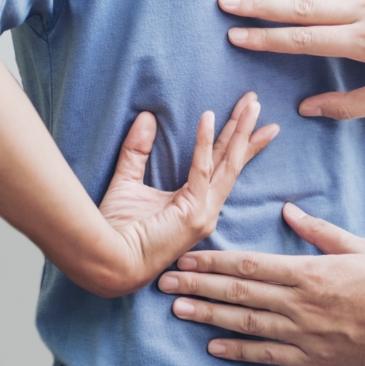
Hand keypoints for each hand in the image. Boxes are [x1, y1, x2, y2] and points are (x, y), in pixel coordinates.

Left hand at [97, 92, 278, 294]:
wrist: (107, 263)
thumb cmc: (114, 231)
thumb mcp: (128, 182)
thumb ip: (137, 151)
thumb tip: (146, 117)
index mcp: (196, 205)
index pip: (222, 166)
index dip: (236, 141)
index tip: (249, 118)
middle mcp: (207, 209)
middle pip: (233, 161)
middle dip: (246, 130)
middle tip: (257, 102)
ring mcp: (204, 212)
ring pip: (228, 163)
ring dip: (239, 131)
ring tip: (251, 105)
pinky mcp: (193, 212)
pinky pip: (202, 169)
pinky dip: (204, 142)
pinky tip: (208, 117)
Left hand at [157, 203, 364, 365]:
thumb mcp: (361, 247)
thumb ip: (321, 231)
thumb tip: (290, 210)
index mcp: (309, 272)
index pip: (250, 265)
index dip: (214, 262)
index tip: (187, 258)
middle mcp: (299, 303)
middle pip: (239, 293)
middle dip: (199, 286)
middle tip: (165, 282)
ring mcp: (303, 334)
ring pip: (246, 324)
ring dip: (209, 316)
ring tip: (178, 310)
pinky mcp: (313, 359)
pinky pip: (268, 355)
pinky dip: (239, 351)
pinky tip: (214, 347)